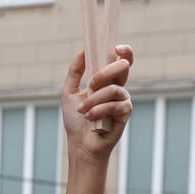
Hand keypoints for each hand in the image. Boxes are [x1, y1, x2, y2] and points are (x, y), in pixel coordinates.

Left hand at [61, 44, 134, 158]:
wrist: (80, 145)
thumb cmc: (76, 120)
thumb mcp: (69, 92)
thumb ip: (75, 71)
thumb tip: (83, 50)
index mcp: (108, 80)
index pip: (122, 60)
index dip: (124, 51)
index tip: (115, 48)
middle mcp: (118, 88)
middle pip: (123, 67)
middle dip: (105, 72)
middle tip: (90, 83)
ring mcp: (123, 100)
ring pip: (113, 89)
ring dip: (94, 99)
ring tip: (82, 110)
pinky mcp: (125, 114)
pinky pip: (114, 105)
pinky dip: (98, 110)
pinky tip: (89, 118)